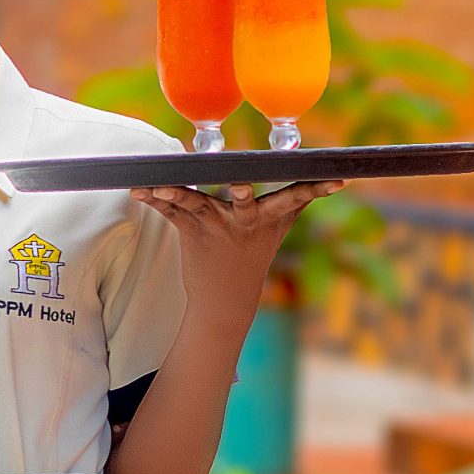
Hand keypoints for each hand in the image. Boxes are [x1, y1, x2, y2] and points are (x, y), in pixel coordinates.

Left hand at [131, 180, 345, 319]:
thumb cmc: (255, 251)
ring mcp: (217, 226)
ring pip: (196, 203)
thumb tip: (336, 176)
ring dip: (176, 193)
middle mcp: (244, 220)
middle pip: (246, 203)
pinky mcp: (191, 231)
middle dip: (245, 193)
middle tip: (244, 185)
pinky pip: (171, 210)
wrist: (225, 297)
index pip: (296, 198)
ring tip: (159, 185)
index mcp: (269, 217)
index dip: (316, 189)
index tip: (335, 180)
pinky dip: (154, 198)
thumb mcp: (281, 225)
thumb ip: (300, 198)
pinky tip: (138, 189)